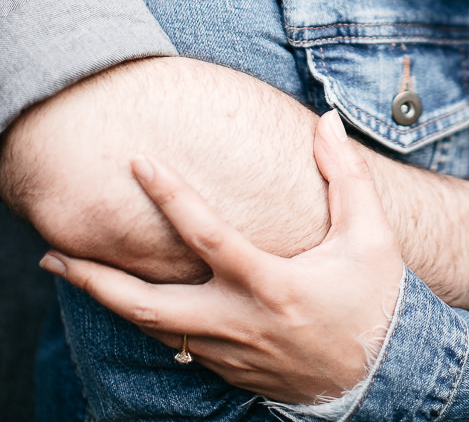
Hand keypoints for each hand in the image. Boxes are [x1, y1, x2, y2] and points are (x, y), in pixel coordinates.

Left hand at [39, 111, 403, 403]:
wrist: (385, 377)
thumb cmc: (376, 299)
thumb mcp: (370, 234)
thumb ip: (345, 174)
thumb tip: (327, 120)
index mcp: (272, 284)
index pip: (205, 235)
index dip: (170, 195)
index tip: (139, 162)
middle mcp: (239, 322)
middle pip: (148, 305)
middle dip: (94, 278)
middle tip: (53, 253)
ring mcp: (228, 353)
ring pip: (151, 329)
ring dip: (106, 299)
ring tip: (68, 271)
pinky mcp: (228, 370)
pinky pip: (173, 344)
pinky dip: (141, 319)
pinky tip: (124, 299)